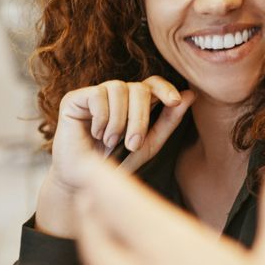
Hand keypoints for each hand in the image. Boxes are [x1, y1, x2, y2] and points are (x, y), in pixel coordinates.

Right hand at [36, 76, 194, 236]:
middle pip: (138, 88)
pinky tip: (94, 134)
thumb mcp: (149, 145)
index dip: (165, 88)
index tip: (175, 101)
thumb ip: (169, 120)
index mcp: (134, 103)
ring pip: (118, 88)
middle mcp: (116, 95)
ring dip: (118, 121)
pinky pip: (97, 95)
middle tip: (132, 144)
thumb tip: (189, 95)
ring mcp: (95, 94)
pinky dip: (100, 118)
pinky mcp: (74, 98)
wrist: (84, 181)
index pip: (152, 84)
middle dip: (140, 117)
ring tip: (110, 142)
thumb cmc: (116, 163)